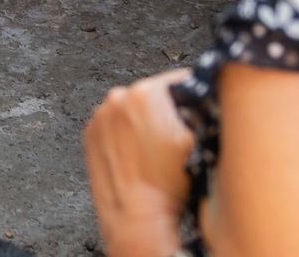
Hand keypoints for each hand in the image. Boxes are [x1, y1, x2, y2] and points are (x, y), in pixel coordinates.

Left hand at [85, 69, 196, 255]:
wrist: (137, 218)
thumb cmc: (167, 187)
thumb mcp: (199, 141)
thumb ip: (202, 110)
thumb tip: (208, 97)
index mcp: (146, 93)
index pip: (179, 80)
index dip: (194, 94)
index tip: (198, 107)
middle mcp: (117, 98)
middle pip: (153, 94)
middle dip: (166, 110)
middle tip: (176, 137)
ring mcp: (100, 117)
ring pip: (132, 110)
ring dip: (143, 122)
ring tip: (155, 152)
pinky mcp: (90, 135)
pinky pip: (114, 126)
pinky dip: (124, 136)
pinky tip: (138, 157)